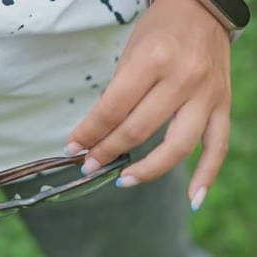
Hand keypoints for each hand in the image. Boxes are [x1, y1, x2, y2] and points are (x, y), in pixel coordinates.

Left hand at [65, 0, 230, 208]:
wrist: (203, 10)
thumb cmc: (160, 29)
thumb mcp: (131, 52)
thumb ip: (118, 93)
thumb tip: (96, 133)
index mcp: (152, 61)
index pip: (112, 109)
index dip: (88, 133)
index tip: (72, 147)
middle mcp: (182, 79)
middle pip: (139, 130)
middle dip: (107, 152)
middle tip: (88, 165)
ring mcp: (207, 95)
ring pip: (177, 147)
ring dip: (147, 170)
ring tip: (123, 181)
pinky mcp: (223, 105)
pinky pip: (217, 147)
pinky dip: (206, 176)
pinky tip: (193, 198)